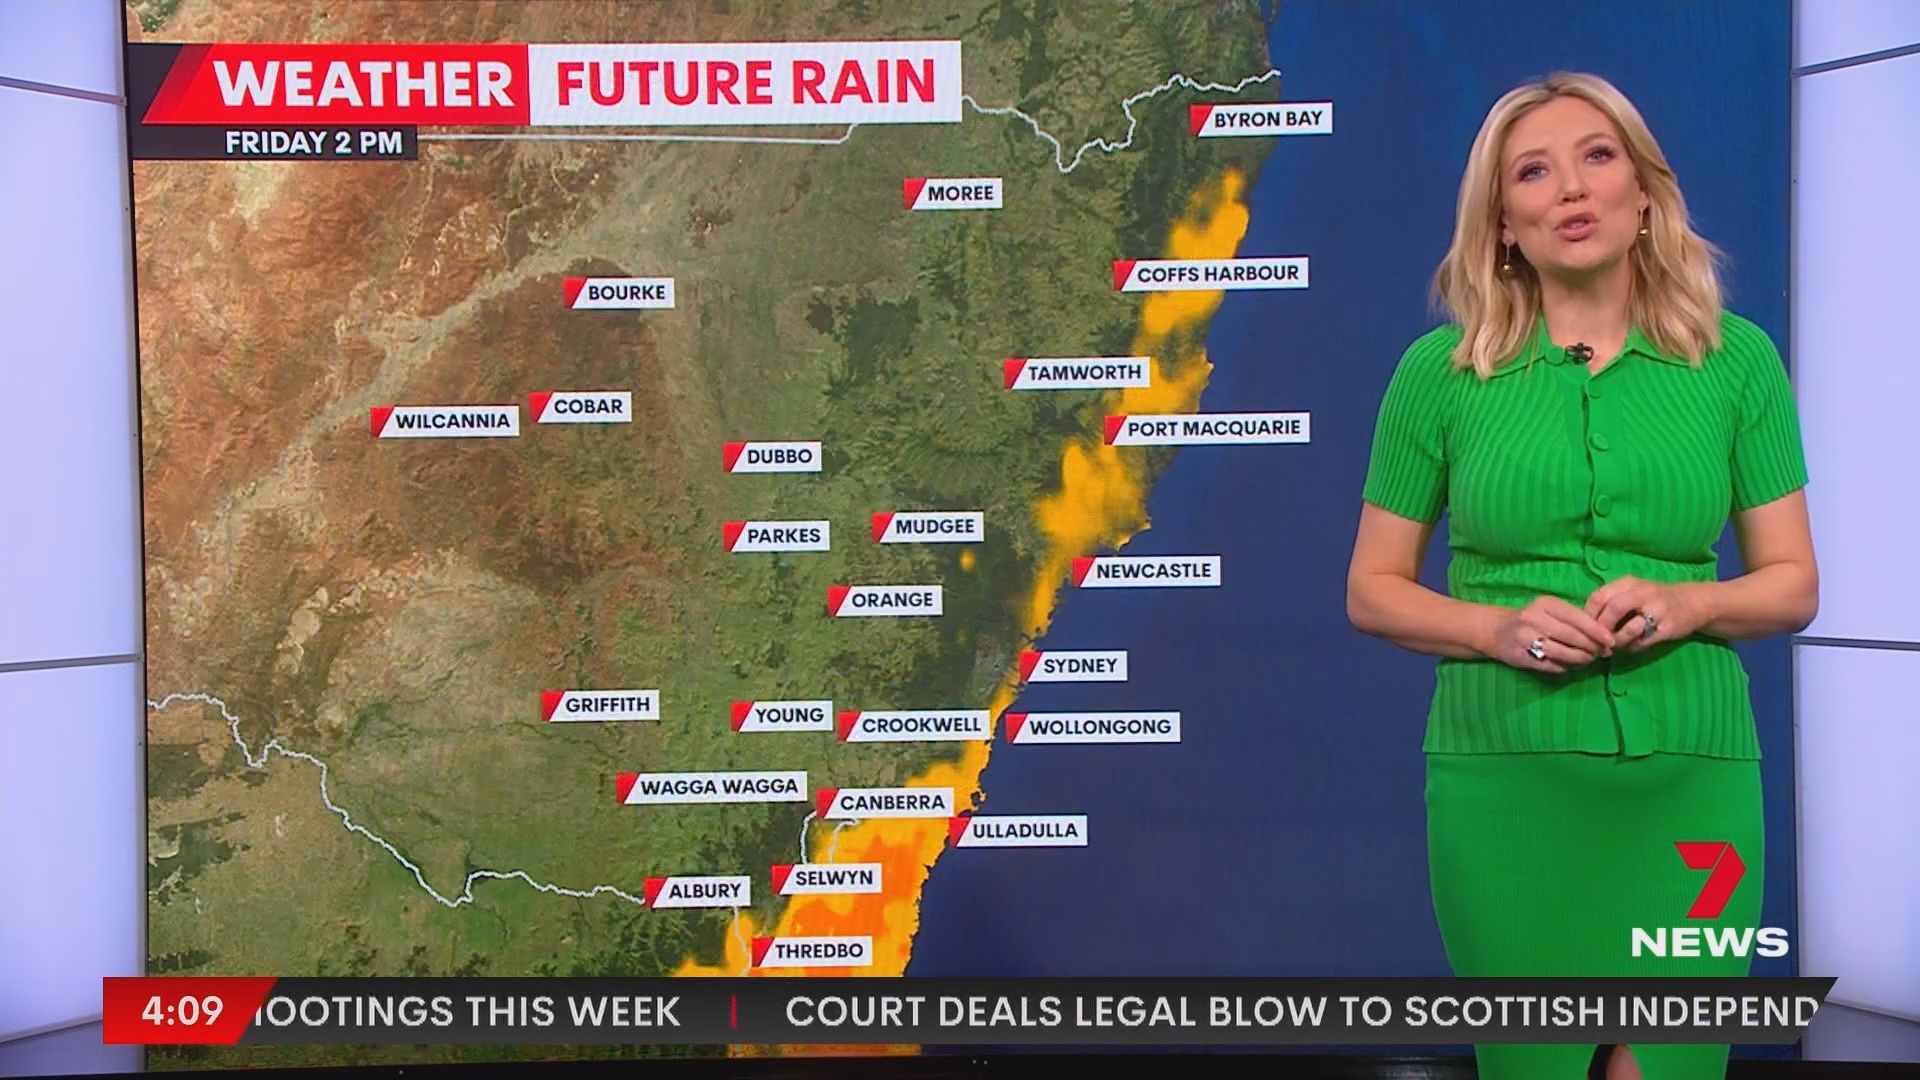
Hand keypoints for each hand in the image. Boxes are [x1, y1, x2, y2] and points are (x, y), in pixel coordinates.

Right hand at [1486, 596, 1616, 672]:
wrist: (1496, 630)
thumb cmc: (1531, 619)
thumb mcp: (1550, 610)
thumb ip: (1573, 619)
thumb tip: (1602, 637)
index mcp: (1546, 604)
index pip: (1577, 617)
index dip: (1596, 630)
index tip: (1611, 640)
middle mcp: (1534, 618)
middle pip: (1572, 636)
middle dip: (1591, 646)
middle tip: (1603, 653)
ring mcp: (1525, 638)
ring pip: (1562, 652)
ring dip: (1580, 659)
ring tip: (1589, 660)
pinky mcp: (1521, 656)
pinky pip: (1550, 665)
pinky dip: (1564, 667)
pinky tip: (1569, 665)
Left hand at [1584, 576, 1708, 650]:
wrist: (1694, 602)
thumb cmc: (1655, 599)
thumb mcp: (1632, 592)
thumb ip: (1610, 603)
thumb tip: (1586, 624)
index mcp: (1629, 583)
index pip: (1599, 596)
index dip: (1588, 615)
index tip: (1585, 628)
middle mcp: (1644, 592)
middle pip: (1613, 608)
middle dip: (1602, 628)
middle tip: (1598, 640)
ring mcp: (1659, 609)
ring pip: (1630, 627)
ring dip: (1618, 641)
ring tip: (1615, 645)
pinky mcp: (1669, 627)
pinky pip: (1645, 640)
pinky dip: (1634, 646)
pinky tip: (1633, 645)